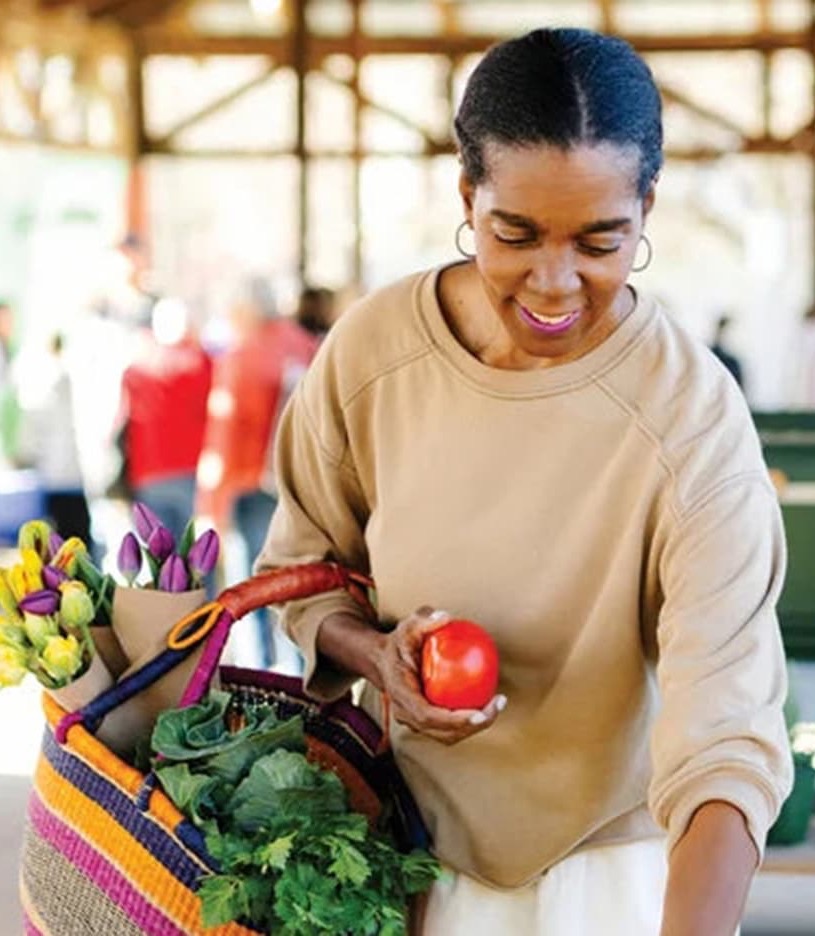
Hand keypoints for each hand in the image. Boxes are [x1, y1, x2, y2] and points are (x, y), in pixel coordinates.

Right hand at [377, 607, 506, 744]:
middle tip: (497, 705)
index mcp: (401, 696)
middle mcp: (406, 714)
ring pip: (448, 735)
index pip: (427, 716)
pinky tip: (488, 702)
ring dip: (475, 726)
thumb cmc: (397, 643)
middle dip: (473, 726)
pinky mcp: (425, 722)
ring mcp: (415, 722)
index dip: (454, 720)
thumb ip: (424, 619)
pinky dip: (470, 720)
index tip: (479, 714)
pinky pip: (449, 728)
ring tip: (497, 705)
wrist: (381, 661)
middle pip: (442, 733)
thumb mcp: (407, 627)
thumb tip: (445, 617)